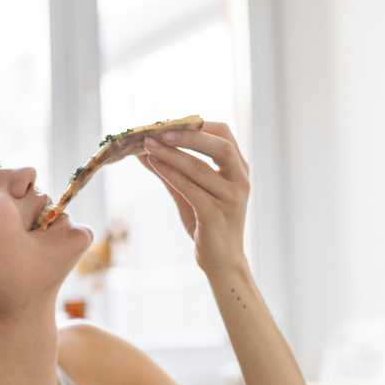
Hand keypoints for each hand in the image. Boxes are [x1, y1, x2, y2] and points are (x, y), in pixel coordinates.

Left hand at [135, 120, 249, 274]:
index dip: (197, 125)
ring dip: (171, 154)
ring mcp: (231, 199)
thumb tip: (143, 150)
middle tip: (158, 130)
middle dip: (187, 135)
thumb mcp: (189, 193)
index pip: (224, 134)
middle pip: (219, 146)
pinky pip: (191, 190)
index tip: (169, 122)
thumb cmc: (208, 225)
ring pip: (200, 168)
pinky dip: (171, 174)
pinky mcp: (216, 216)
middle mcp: (240, 181)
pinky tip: (154, 165)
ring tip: (147, 146)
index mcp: (239, 169)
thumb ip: (170, 171)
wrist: (222, 262)